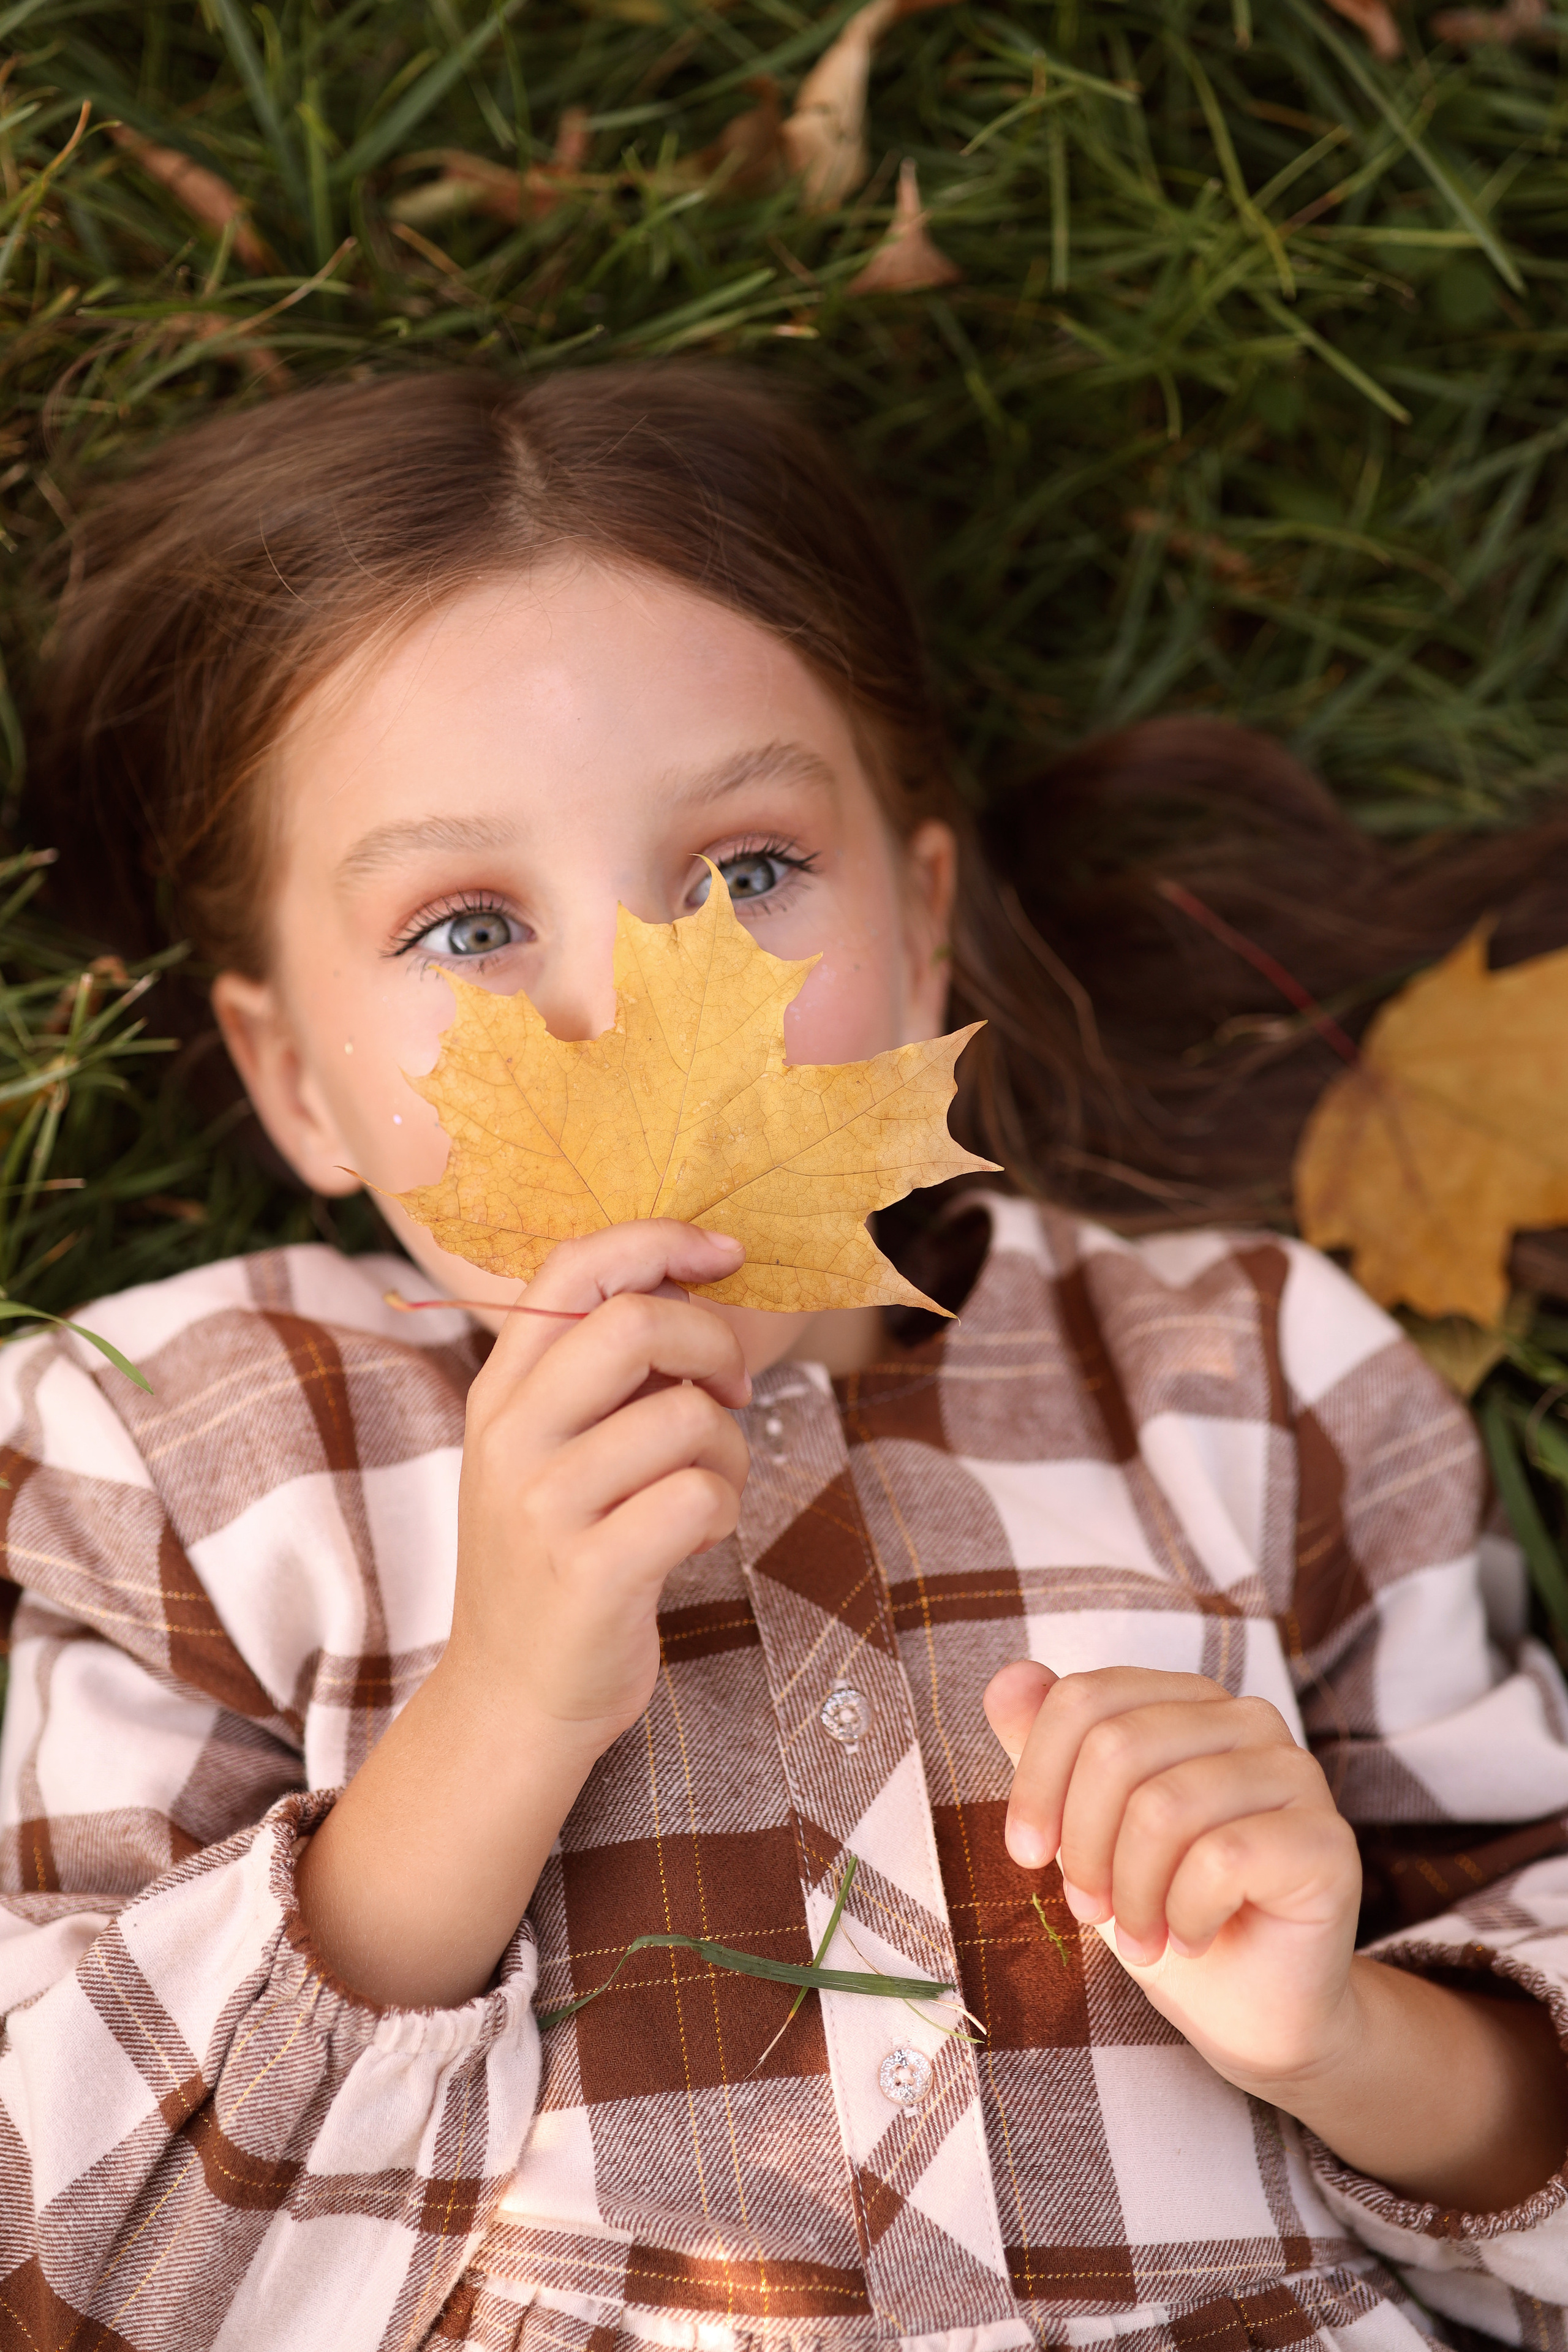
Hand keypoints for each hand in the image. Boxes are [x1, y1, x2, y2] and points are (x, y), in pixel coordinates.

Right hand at [443, 1221, 751, 1759]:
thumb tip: (688, 1281)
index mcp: (500, 1392)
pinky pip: (700, 1496)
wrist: (511, 1698)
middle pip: (636, 1322)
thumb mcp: (546, 1452)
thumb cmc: (553, 1559)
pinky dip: (724, 1507)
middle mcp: (511, 1438)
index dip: (661, 1241)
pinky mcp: (592, 1572)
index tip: (725, 1254)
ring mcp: (545, 1506)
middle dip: (714, 1343)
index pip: (573, 1267)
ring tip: (707, 1484)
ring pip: (686, 1415)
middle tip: (729, 1391)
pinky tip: (698, 1533)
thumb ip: (596, 1372)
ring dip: (728, 1445)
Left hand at [983, 1660, 1361, 2100]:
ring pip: (1164, 1807)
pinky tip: (1194, 1937)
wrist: (1252, 2009)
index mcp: (1185, 1701)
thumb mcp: (1086, 1830)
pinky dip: (1186, 1915)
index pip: (1085, 1697)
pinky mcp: (1327, 1839)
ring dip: (1133, 1895)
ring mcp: (1295, 1772)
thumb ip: (1047, 1750)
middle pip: (1117, 1748)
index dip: (1038, 1779)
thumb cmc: (1163, 1909)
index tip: (1027, 1855)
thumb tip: (1007, 1678)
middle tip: (1092, 1912)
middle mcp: (1247, 1718)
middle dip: (1084, 1846)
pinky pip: (1222, 1859)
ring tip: (1143, 1939)